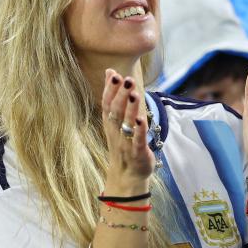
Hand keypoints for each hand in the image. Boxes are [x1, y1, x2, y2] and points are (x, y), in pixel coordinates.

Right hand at [101, 69, 153, 193]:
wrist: (127, 176)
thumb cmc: (123, 143)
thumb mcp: (115, 120)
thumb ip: (113, 96)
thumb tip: (109, 71)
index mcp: (110, 124)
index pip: (107, 104)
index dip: (109, 89)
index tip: (113, 74)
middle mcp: (115, 132)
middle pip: (115, 112)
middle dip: (120, 95)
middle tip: (126, 79)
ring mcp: (126, 143)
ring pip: (126, 124)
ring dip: (129, 109)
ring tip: (133, 93)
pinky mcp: (138, 153)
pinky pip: (137, 141)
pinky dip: (139, 130)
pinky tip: (141, 119)